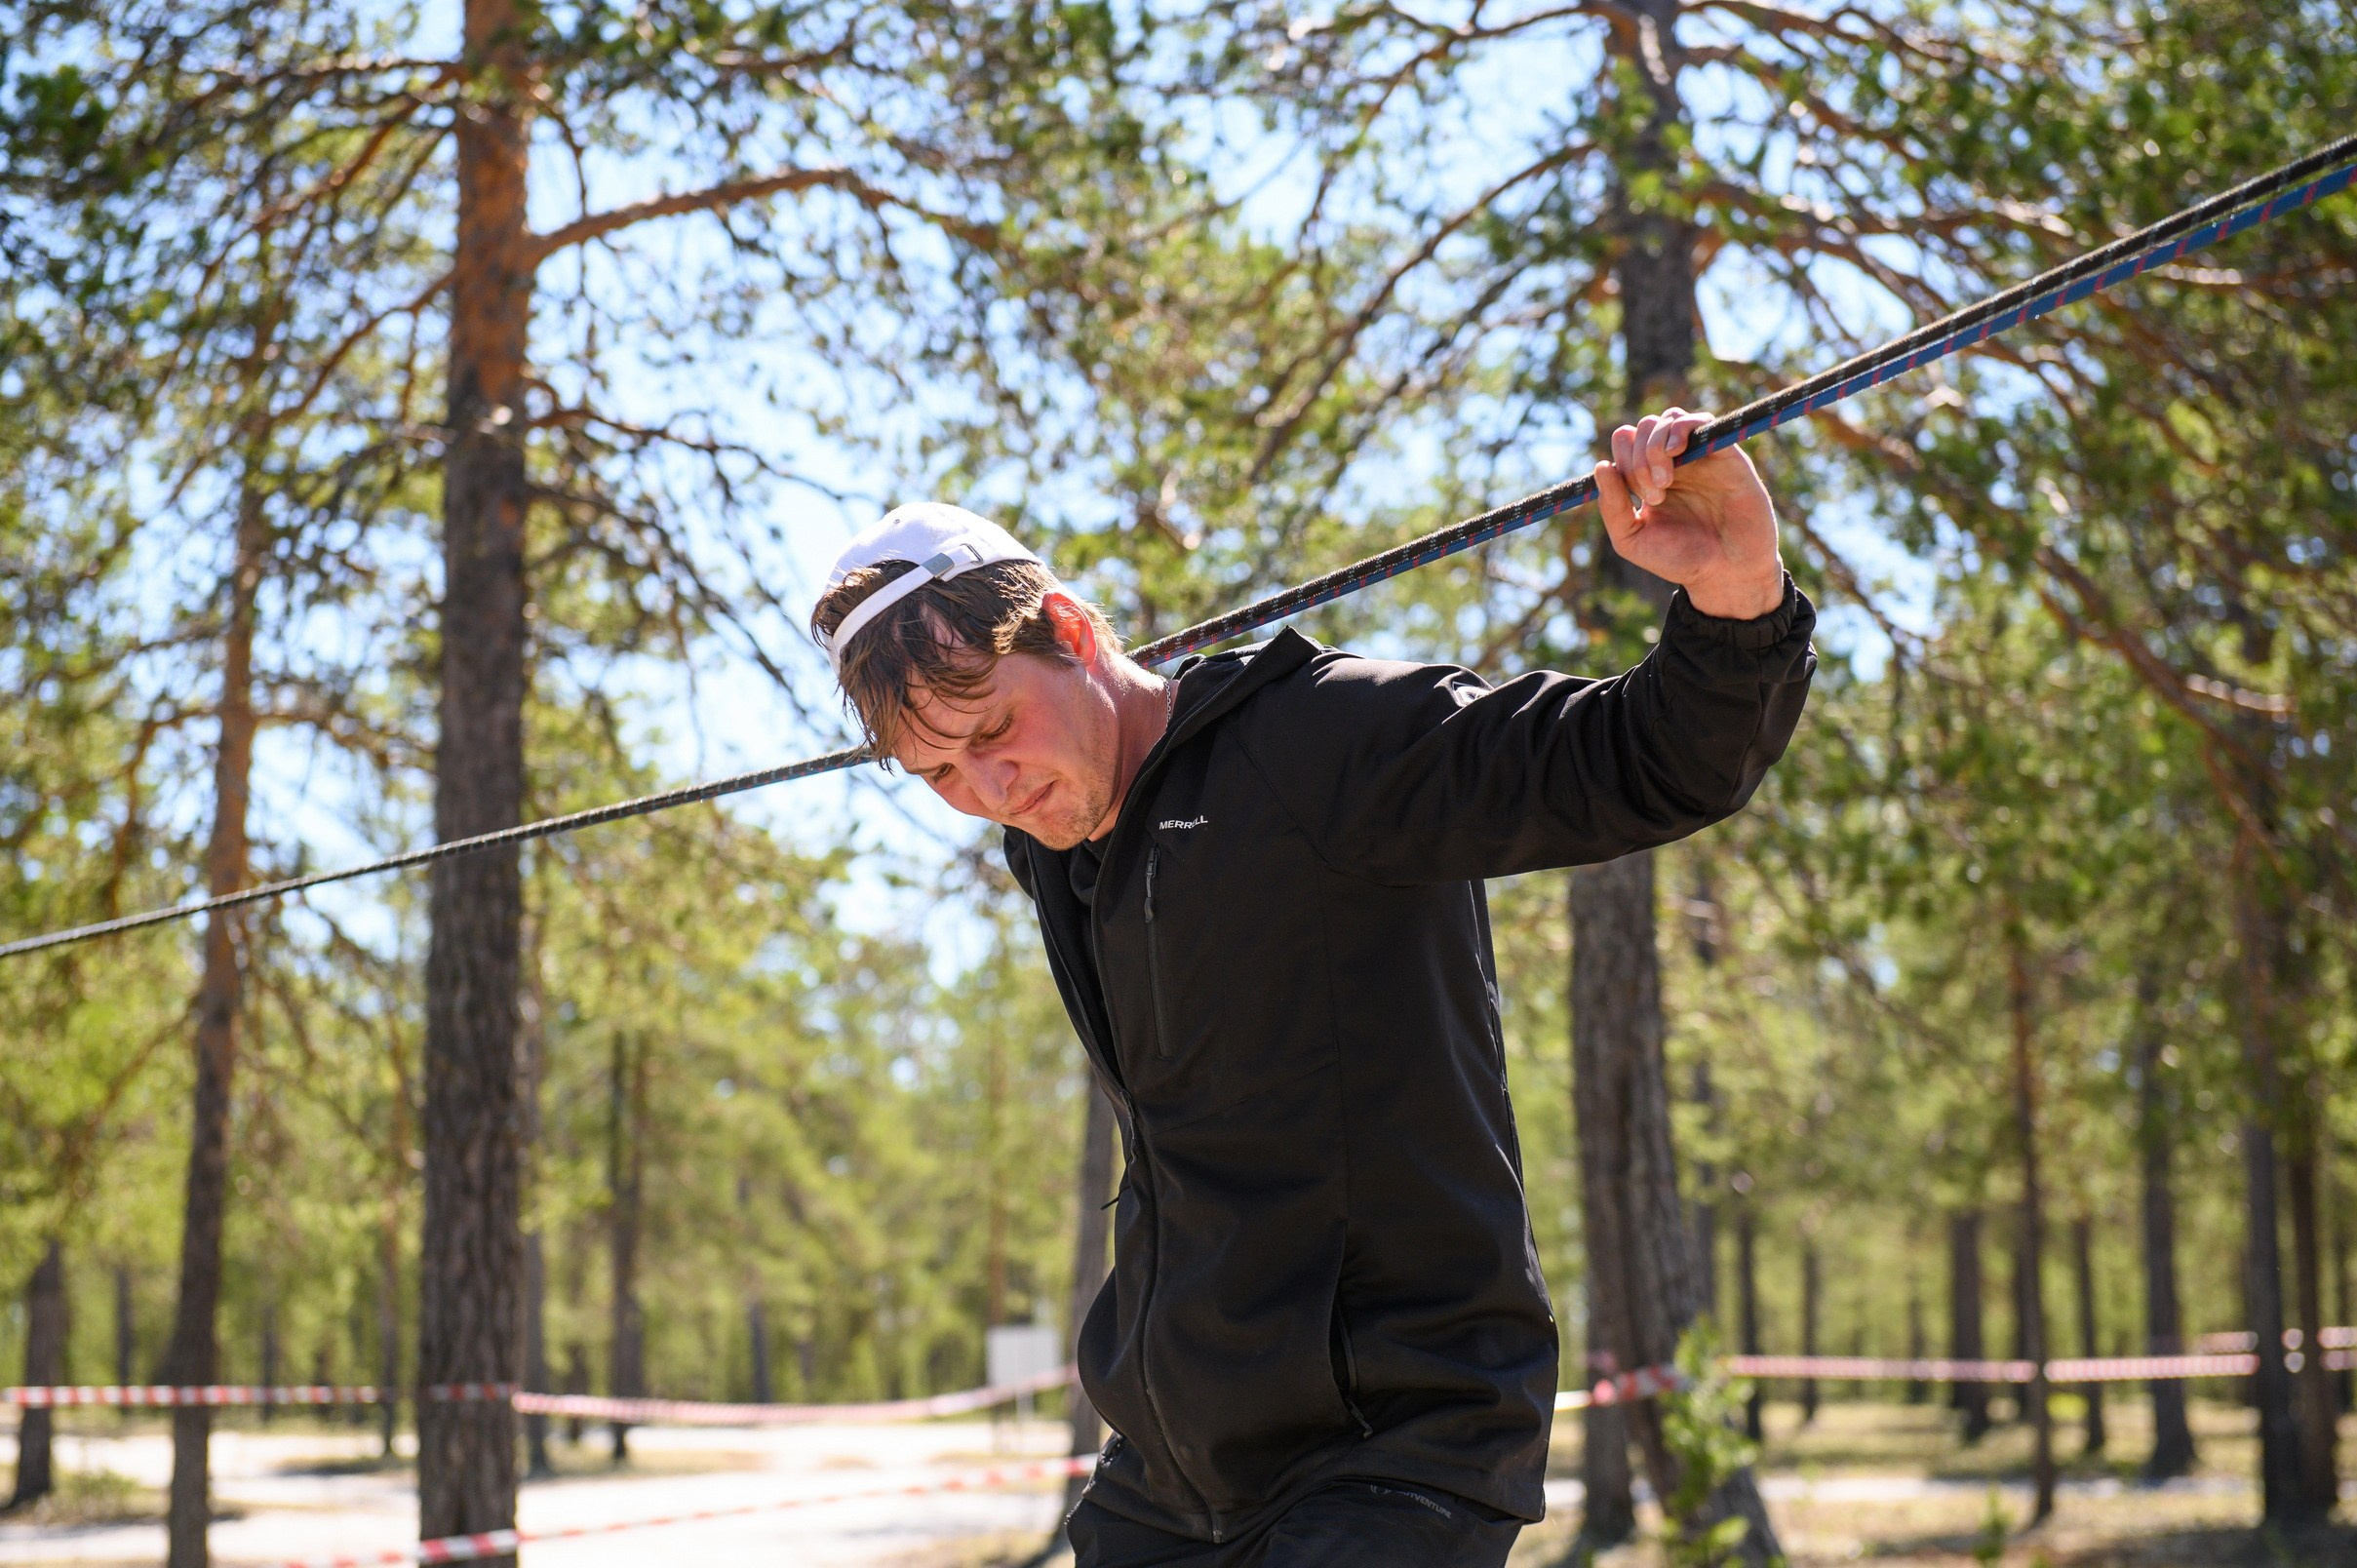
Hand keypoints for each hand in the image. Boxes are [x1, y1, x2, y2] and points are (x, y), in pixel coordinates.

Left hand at [1593, 408, 1785, 620]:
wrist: (1726, 574)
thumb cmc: (1680, 559)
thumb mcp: (1632, 540)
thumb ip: (1612, 507)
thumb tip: (1600, 466)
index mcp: (1648, 476)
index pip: (1625, 442)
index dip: (1623, 460)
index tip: (1636, 495)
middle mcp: (1674, 461)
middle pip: (1644, 428)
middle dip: (1638, 459)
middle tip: (1654, 494)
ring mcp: (1699, 455)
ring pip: (1669, 419)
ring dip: (1656, 445)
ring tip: (1665, 482)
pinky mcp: (1725, 454)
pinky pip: (1700, 420)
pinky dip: (1681, 428)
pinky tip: (1676, 452)